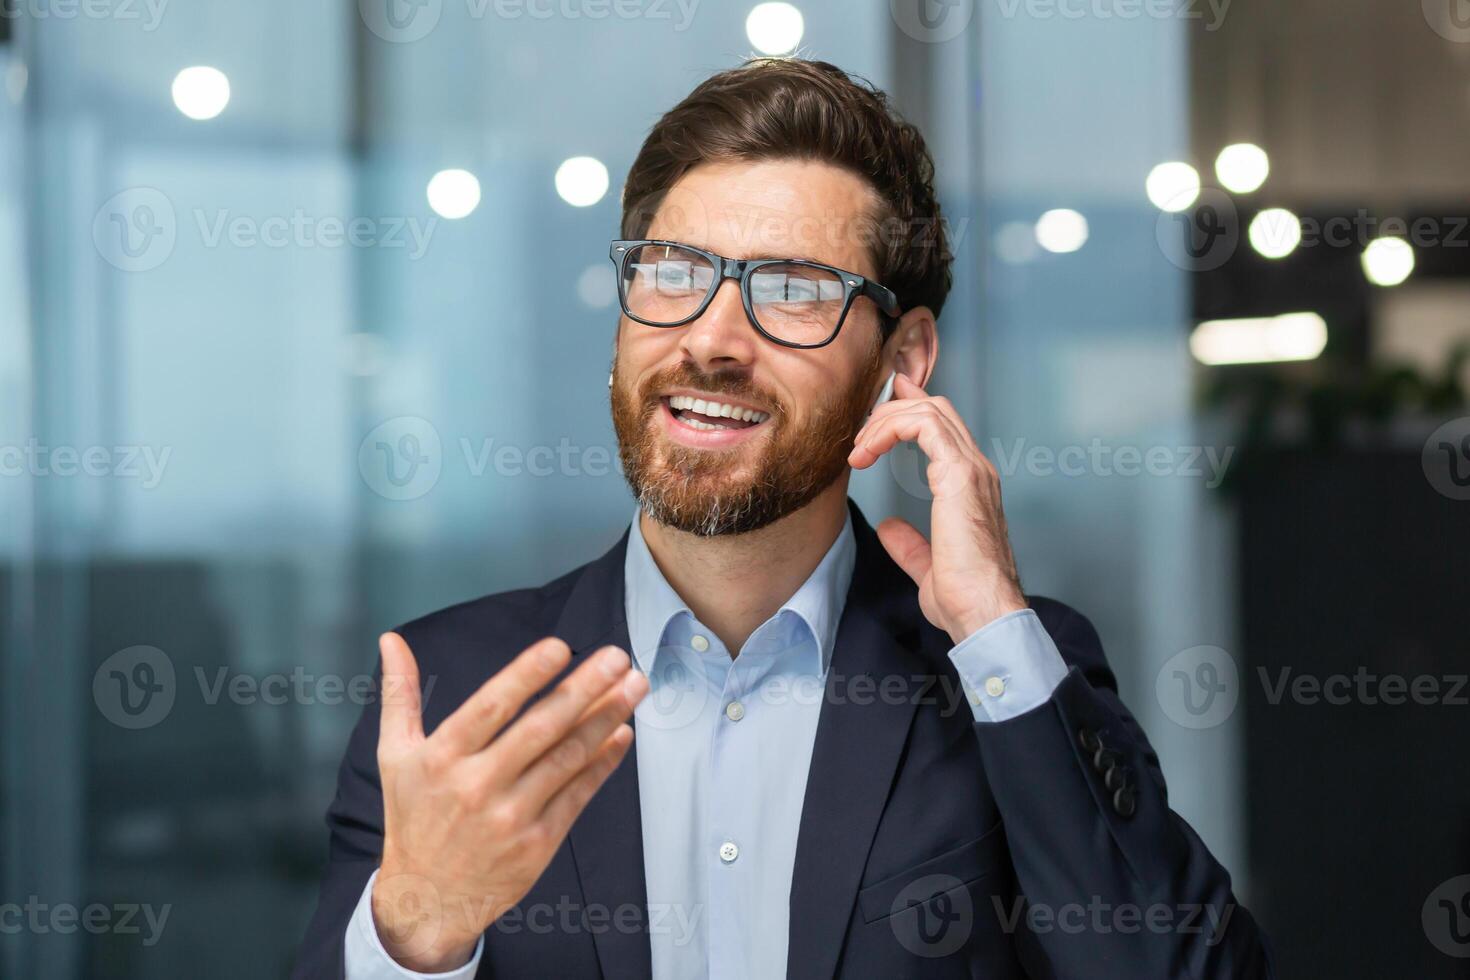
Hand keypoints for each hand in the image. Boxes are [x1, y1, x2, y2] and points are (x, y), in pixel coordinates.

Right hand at [371, 632, 647, 970]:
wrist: (425, 901)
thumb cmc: (413, 817)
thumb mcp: (395, 755)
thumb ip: (399, 694)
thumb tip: (391, 640)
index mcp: (442, 758)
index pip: (490, 707)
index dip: (526, 675)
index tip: (559, 647)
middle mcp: (477, 786)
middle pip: (540, 728)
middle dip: (585, 688)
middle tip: (618, 658)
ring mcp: (510, 816)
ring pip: (567, 758)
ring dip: (606, 718)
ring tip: (634, 687)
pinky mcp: (538, 843)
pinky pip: (578, 794)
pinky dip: (604, 762)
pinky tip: (622, 734)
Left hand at [848, 374, 1026, 643]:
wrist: (983, 611)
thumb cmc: (966, 597)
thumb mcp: (928, 566)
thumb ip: (910, 544)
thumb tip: (890, 529)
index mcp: (971, 486)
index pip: (943, 428)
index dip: (909, 411)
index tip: (876, 419)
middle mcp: (975, 470)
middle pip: (935, 409)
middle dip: (891, 411)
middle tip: (859, 436)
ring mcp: (971, 470)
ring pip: (928, 411)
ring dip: (885, 421)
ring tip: (859, 449)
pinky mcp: (959, 475)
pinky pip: (923, 426)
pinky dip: (890, 429)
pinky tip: (869, 451)